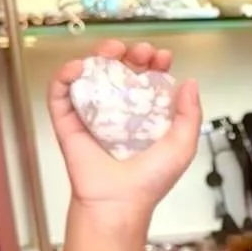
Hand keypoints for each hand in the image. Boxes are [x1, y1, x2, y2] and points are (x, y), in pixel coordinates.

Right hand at [48, 39, 201, 215]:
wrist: (119, 200)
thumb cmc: (150, 180)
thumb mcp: (182, 146)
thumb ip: (190, 115)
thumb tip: (190, 82)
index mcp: (143, 115)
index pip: (147, 79)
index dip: (154, 63)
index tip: (162, 56)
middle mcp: (117, 111)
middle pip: (120, 70)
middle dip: (131, 54)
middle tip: (141, 51)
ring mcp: (90, 114)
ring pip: (91, 74)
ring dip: (100, 55)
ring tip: (112, 50)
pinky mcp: (66, 121)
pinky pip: (61, 92)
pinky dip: (66, 74)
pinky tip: (80, 67)